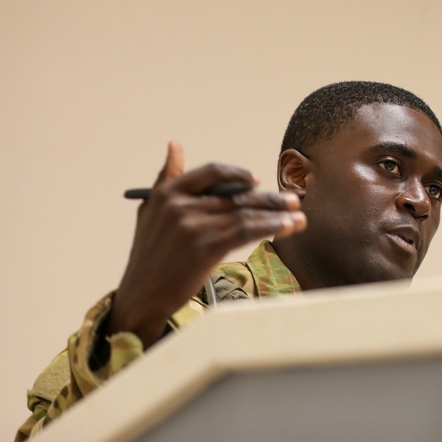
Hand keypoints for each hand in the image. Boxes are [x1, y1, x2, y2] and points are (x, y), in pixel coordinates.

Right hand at [108, 141, 305, 347]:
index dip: (238, 174)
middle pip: (236, 196)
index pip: (211, 172)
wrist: (141, 296)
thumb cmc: (150, 255)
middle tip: (294, 201)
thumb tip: (175, 145)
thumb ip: (166, 177)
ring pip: (245, 213)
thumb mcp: (150, 211)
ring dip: (278, 215)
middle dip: (269, 199)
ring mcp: (193, 225)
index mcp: (168, 192)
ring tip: (299, 217)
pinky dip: (271, 227)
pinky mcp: (206, 247)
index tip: (257, 180)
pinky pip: (247, 231)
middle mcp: (180, 205)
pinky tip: (287, 228)